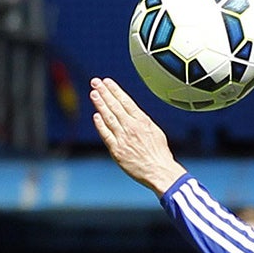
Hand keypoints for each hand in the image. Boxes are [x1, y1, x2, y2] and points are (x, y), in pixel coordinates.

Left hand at [91, 76, 185, 194]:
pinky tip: (96, 116)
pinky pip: (106, 135)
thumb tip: (132, 112)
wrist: (159, 171)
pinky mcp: (117, 150)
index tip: (107, 81)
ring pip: (109, 117)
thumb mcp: (155, 131)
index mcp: (143, 121)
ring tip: (93, 94)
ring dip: (100, 104)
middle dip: (104, 92)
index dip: (115, 90)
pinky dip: (100, 124)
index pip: (126, 101)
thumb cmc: (159, 153)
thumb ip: (142, 121)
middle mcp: (132, 127)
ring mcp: (123, 138)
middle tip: (95, 82)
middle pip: (115, 106)